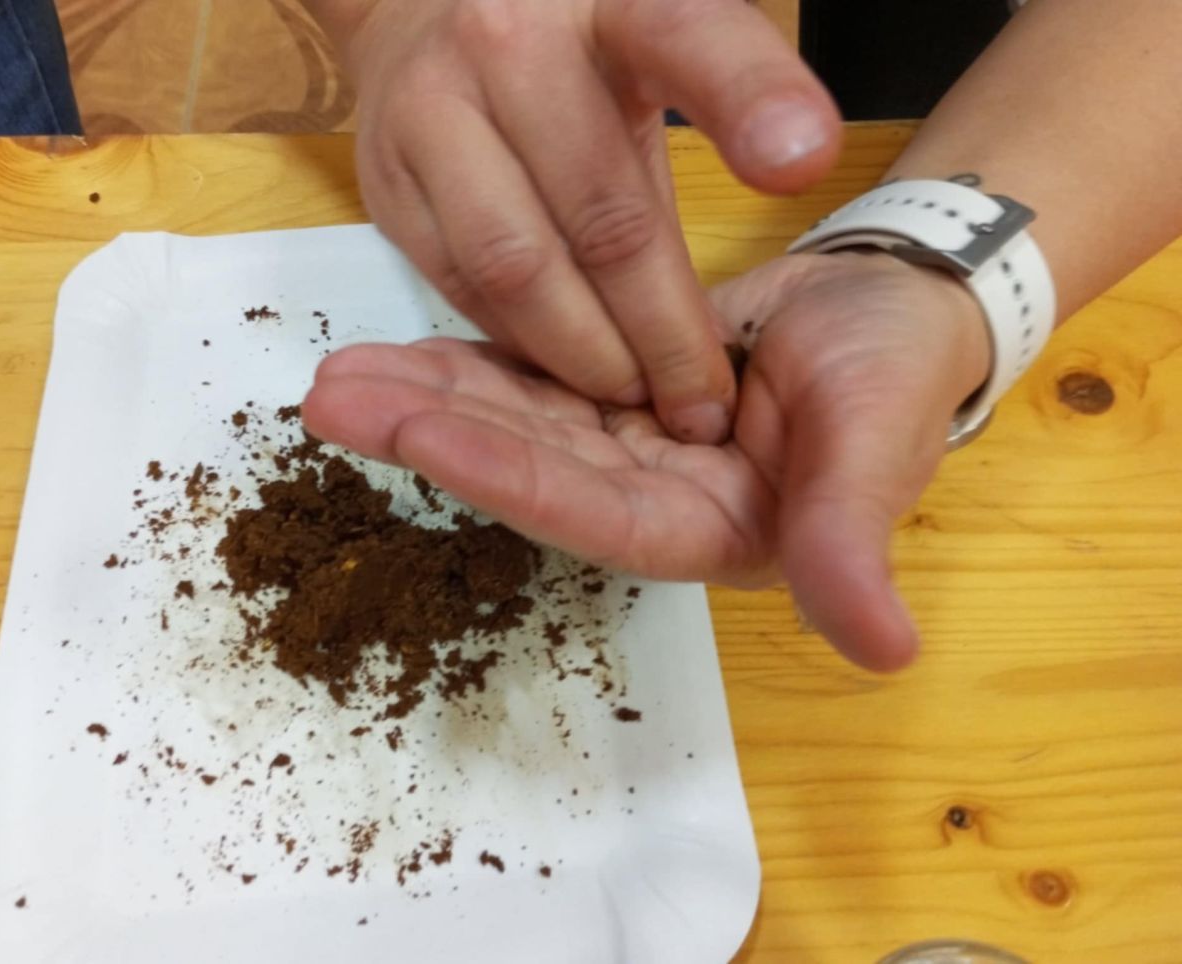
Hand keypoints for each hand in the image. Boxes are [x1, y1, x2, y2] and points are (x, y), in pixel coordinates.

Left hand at [301, 252, 989, 669]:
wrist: (885, 309)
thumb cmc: (897, 373)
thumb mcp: (878, 449)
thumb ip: (854, 542)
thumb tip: (887, 652)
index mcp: (704, 530)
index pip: (593, 515)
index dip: (510, 478)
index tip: (422, 438)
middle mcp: (647, 498)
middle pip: (528, 470)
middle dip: (432, 435)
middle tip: (332, 401)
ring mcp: (621, 447)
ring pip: (513, 425)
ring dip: (428, 400)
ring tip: (339, 376)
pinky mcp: (607, 396)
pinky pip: (529, 383)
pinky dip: (465, 368)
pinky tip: (394, 354)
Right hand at [325, 0, 840, 442]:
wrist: (418, 11)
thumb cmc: (570, 51)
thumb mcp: (653, 46)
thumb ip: (716, 120)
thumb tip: (770, 227)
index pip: (687, 36)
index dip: (749, 98)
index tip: (802, 162)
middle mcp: (510, 41)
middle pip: (603, 213)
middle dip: (660, 329)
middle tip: (700, 402)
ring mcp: (432, 109)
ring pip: (517, 268)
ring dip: (583, 354)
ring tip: (631, 397)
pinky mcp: (385, 179)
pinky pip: (460, 286)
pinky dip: (518, 341)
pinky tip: (561, 368)